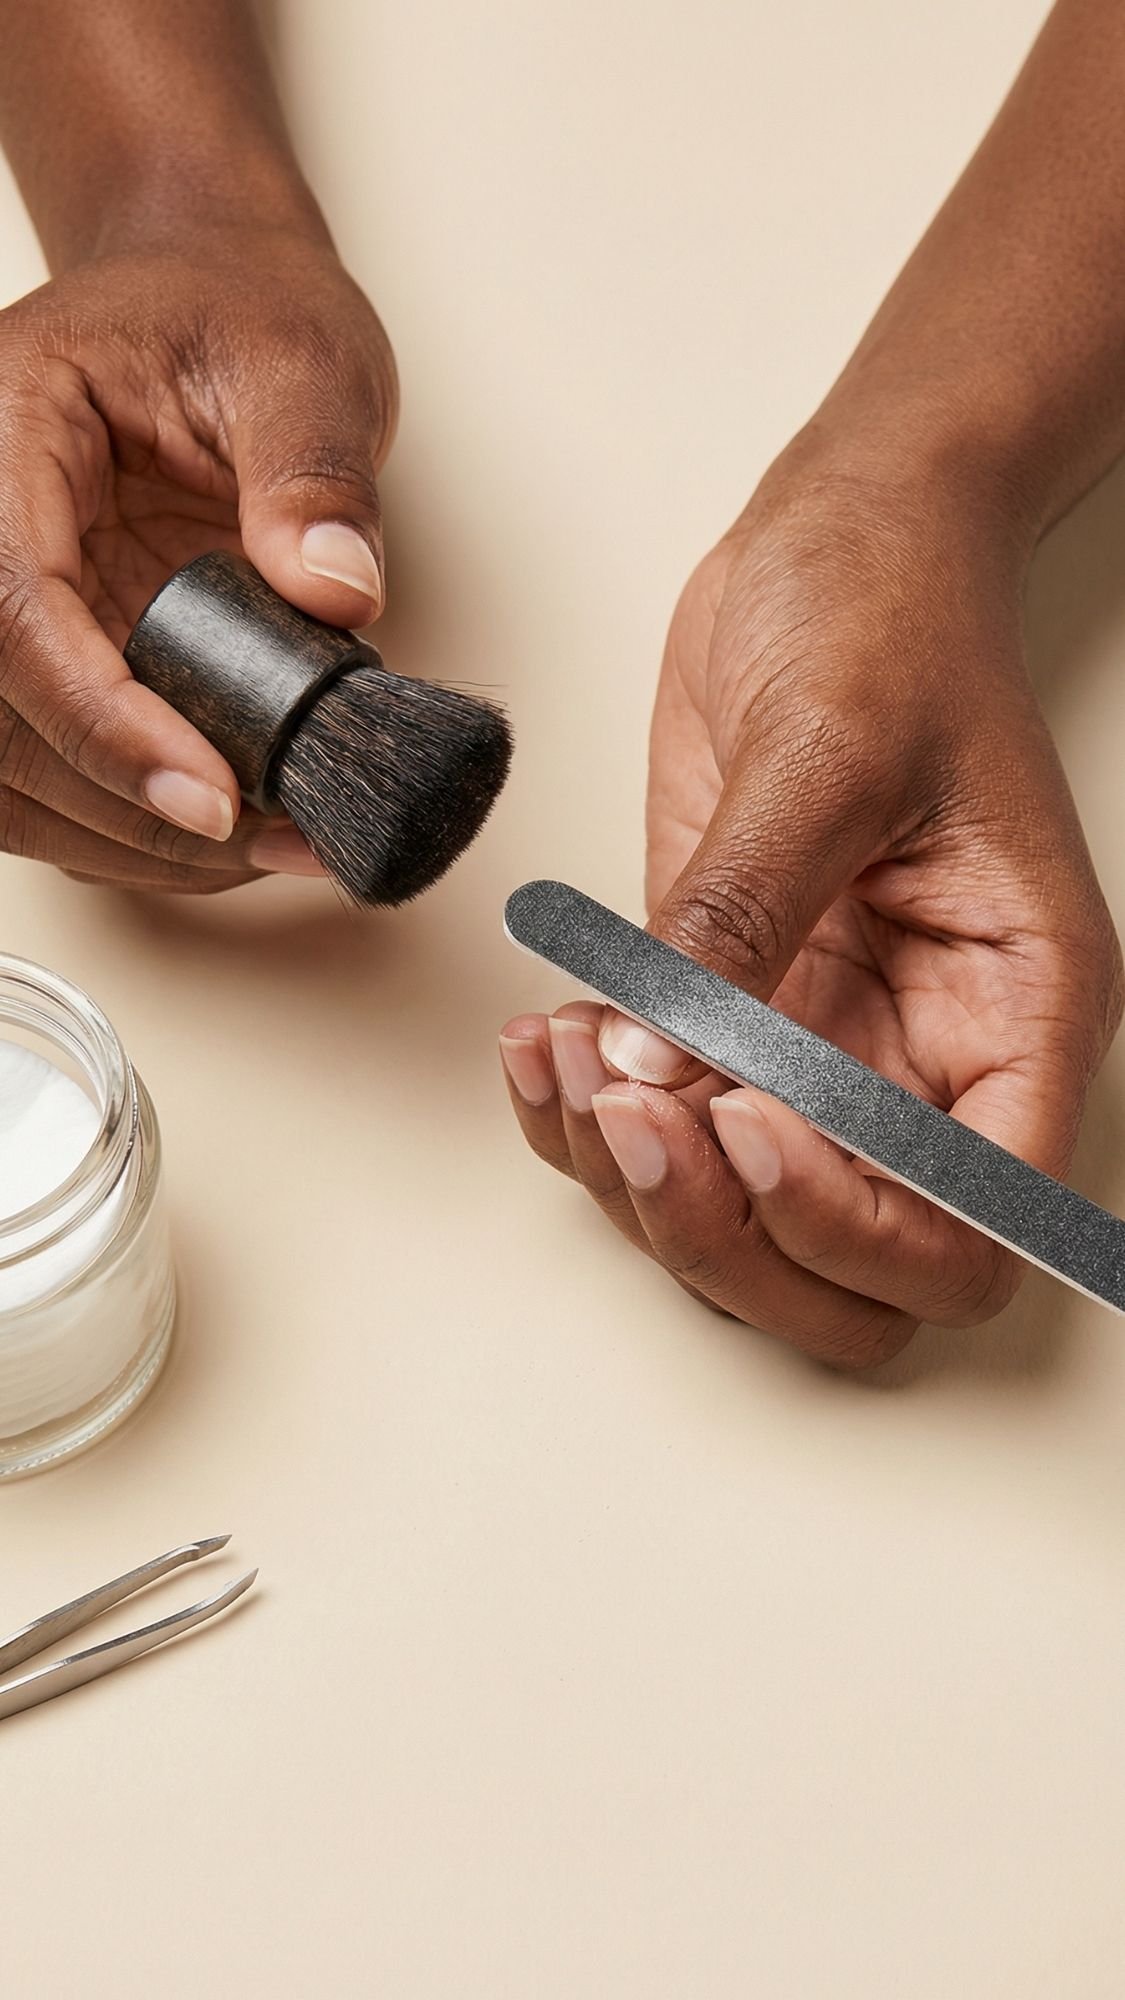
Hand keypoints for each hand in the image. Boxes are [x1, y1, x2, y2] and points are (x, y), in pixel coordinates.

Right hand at [0, 225, 396, 889]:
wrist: (212, 303)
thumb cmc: (236, 311)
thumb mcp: (301, 360)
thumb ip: (313, 472)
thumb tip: (335, 592)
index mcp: (4, 431)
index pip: (13, 607)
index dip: (105, 722)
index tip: (211, 796)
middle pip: (0, 716)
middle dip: (132, 804)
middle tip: (275, 837)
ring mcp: (1, 603)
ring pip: (8, 773)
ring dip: (129, 839)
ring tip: (269, 846)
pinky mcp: (38, 659)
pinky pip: (45, 777)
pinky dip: (129, 831)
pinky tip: (224, 839)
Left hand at [501, 444, 1123, 1366]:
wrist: (840, 538)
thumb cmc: (888, 609)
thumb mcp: (827, 744)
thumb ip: (742, 914)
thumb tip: (658, 1066)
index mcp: (1015, 1009)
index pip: (972, 1222)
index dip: (857, 1223)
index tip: (747, 1119)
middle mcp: (924, 1058)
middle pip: (853, 1275)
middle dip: (729, 1235)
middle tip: (632, 1119)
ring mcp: (821, 1048)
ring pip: (737, 1224)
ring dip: (633, 1183)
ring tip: (563, 1058)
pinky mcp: (728, 1012)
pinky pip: (656, 1127)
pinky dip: (583, 1120)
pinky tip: (541, 1042)